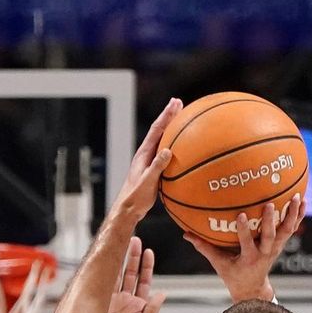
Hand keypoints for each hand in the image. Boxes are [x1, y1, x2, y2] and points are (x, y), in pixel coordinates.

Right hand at [99, 237, 165, 312]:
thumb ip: (152, 312)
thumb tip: (162, 294)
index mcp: (138, 307)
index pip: (143, 282)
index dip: (147, 267)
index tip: (149, 252)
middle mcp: (125, 302)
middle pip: (130, 273)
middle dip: (133, 256)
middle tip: (135, 239)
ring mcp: (111, 301)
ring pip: (117, 275)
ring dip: (121, 259)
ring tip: (125, 242)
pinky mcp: (100, 304)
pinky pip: (104, 284)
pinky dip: (107, 270)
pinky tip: (110, 258)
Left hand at [109, 99, 182, 220]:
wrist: (128, 209)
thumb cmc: (136, 197)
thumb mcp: (147, 182)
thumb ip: (157, 167)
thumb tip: (168, 151)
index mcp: (143, 154)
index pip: (156, 129)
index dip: (166, 115)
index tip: (175, 103)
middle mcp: (146, 154)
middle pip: (159, 130)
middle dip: (169, 115)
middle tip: (179, 102)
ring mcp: (149, 161)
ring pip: (163, 140)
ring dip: (172, 128)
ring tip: (182, 118)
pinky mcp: (153, 169)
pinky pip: (166, 152)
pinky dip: (174, 145)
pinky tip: (183, 148)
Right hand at [184, 194, 304, 301]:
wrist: (253, 288)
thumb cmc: (233, 274)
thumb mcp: (218, 263)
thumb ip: (204, 247)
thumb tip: (185, 234)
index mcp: (249, 258)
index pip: (247, 243)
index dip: (244, 230)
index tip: (240, 215)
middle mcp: (265, 253)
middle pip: (271, 236)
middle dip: (270, 221)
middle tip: (269, 204)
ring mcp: (276, 249)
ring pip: (287, 231)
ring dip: (292, 214)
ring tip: (296, 197)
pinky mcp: (282, 244)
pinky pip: (292, 228)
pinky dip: (298, 215)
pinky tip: (303, 200)